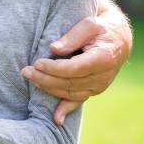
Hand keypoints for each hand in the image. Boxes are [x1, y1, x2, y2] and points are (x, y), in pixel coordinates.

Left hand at [22, 3, 131, 124]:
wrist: (118, 40)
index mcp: (104, 57)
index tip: (37, 63)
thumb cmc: (101, 28)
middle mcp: (103, 76)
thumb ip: (73, 36)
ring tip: (30, 79)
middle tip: (25, 71)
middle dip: (45, 78)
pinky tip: (56, 120)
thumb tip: (53, 49)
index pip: (76, 68)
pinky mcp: (93, 91)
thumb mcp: (89, 24)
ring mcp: (99, 86)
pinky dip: (66, 110)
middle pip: (70, 82)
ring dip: (48, 88)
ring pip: (70, 92)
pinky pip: (78, 101)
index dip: (55, 68)